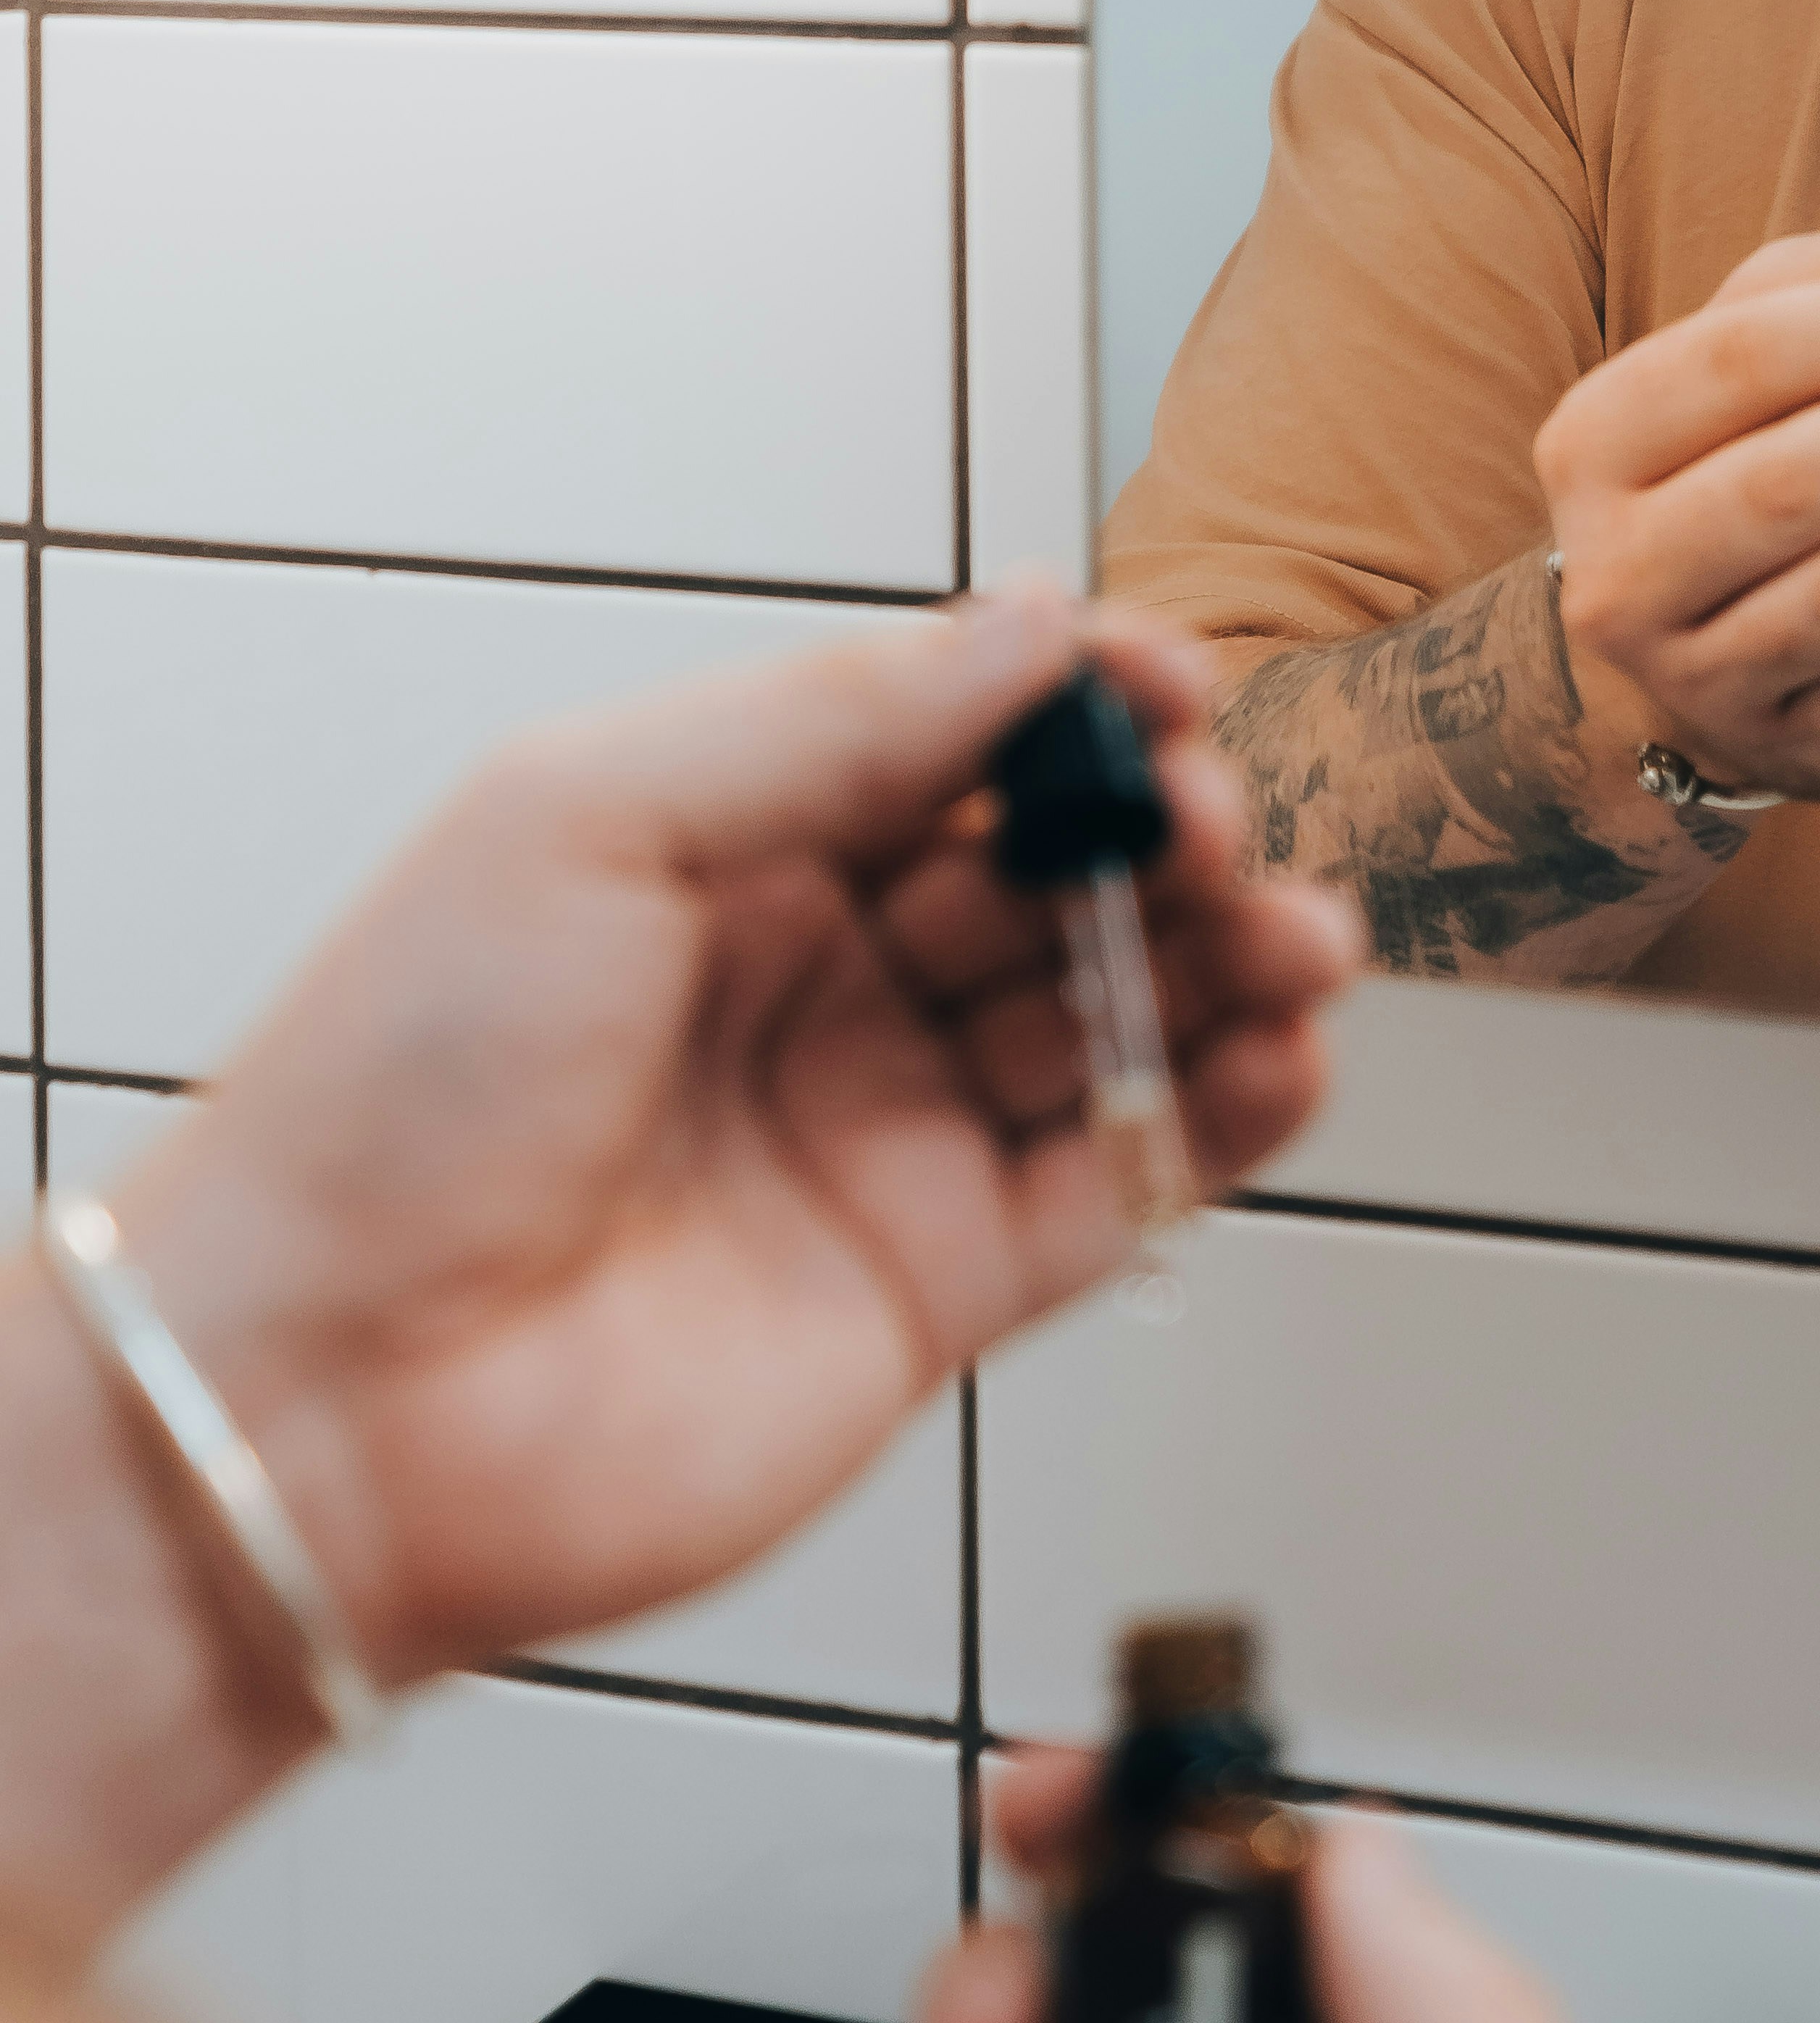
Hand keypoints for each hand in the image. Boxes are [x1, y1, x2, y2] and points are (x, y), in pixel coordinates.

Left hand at [120, 585, 1358, 1695]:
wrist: (320, 1395)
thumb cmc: (389, 1099)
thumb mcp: (583, 819)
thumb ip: (827, 723)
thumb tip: (1028, 627)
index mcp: (728, 856)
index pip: (952, 740)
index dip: (1073, 699)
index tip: (1160, 678)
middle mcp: (819, 988)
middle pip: (1053, 875)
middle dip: (1162, 827)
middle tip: (1205, 818)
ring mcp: (883, 1136)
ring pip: (1111, 1017)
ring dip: (1226, 958)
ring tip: (1296, 929)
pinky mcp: (935, 1286)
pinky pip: (1119, 1182)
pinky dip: (1225, 1115)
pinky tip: (1286, 1052)